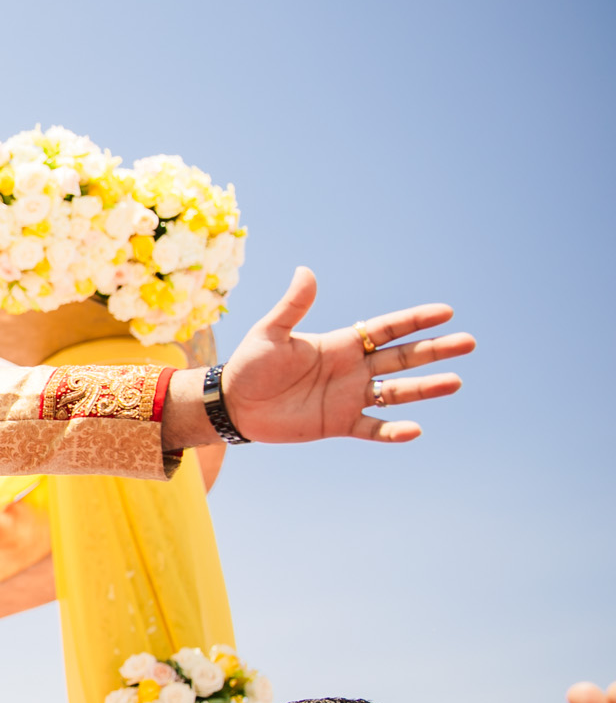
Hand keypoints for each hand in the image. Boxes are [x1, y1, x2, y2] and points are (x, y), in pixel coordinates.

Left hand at [220, 266, 473, 442]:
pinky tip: (415, 430)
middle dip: (434, 350)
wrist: (234, 404)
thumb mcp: (271, 333)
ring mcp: (349, 397)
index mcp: (341, 343)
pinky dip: (392, 431)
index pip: (386, 329)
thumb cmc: (251, 365)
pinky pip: (373, 428)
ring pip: (396, 391)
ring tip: (456, 382)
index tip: (446, 312)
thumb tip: (306, 271)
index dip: (415, 321)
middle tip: (468, 342)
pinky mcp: (339, 423)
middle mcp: (353, 369)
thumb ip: (293, 306)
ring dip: (425, 388)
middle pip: (402, 357)